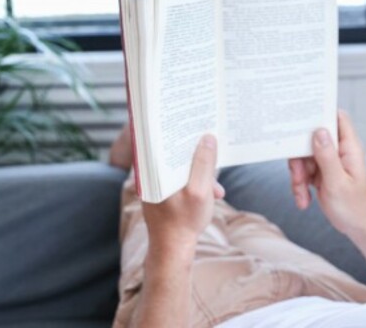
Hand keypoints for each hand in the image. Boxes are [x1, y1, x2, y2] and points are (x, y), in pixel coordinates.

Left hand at [142, 134, 224, 258]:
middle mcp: (149, 174)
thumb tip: (208, 138)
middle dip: (193, 145)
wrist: (172, 251)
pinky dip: (195, 180)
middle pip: (170, 148)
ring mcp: (155, 183)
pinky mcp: (162, 192)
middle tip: (210, 136)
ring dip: (199, 169)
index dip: (170, 123)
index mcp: (152, 170)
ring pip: (178, 164)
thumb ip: (204, 163)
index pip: (156, 136)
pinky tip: (212, 192)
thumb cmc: (183, 223)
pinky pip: (179, 176)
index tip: (186, 114)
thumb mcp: (200, 191)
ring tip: (215, 186)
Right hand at [288, 111, 365, 238]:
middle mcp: (340, 151)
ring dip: (298, 177)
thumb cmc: (354, 208)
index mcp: (350, 148)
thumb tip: (319, 131)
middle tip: (299, 177)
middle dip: (300, 158)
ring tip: (302, 196)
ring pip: (305, 157)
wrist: (359, 229)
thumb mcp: (337, 183)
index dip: (320, 113)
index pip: (337, 118)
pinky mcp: (323, 173)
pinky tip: (305, 200)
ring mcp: (331, 162)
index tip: (301, 119)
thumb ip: (327, 156)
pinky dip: (300, 186)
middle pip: (313, 139)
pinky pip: (305, 171)